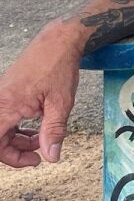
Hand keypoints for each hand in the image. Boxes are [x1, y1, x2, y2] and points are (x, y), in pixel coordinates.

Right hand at [0, 24, 80, 168]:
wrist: (58, 40)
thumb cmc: (58, 66)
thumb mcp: (61, 103)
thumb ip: (54, 131)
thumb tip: (52, 156)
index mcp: (7, 105)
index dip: (12, 157)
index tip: (34, 160)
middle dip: (17, 150)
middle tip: (40, 153)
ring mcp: (2, 95)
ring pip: (2, 127)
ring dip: (19, 138)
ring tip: (42, 139)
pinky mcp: (8, 92)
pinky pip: (6, 116)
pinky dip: (19, 126)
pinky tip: (37, 127)